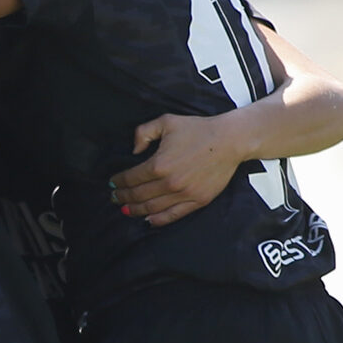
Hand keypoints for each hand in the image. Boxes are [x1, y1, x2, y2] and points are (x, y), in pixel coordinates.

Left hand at [110, 112, 251, 226]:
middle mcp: (169, 183)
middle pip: (138, 195)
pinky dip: (158, 220)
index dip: (118, 182)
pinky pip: (173, 215)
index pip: (131, 178)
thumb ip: (143, 132)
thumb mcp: (165, 122)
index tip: (113, 183)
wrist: (229, 140)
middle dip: (123, 197)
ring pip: (152, 208)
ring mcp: (184, 194)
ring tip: (126, 209)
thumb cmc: (199, 129)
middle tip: (115, 198)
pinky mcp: (198, 201)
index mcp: (159, 164)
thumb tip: (134, 150)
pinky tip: (148, 220)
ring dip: (136, 210)